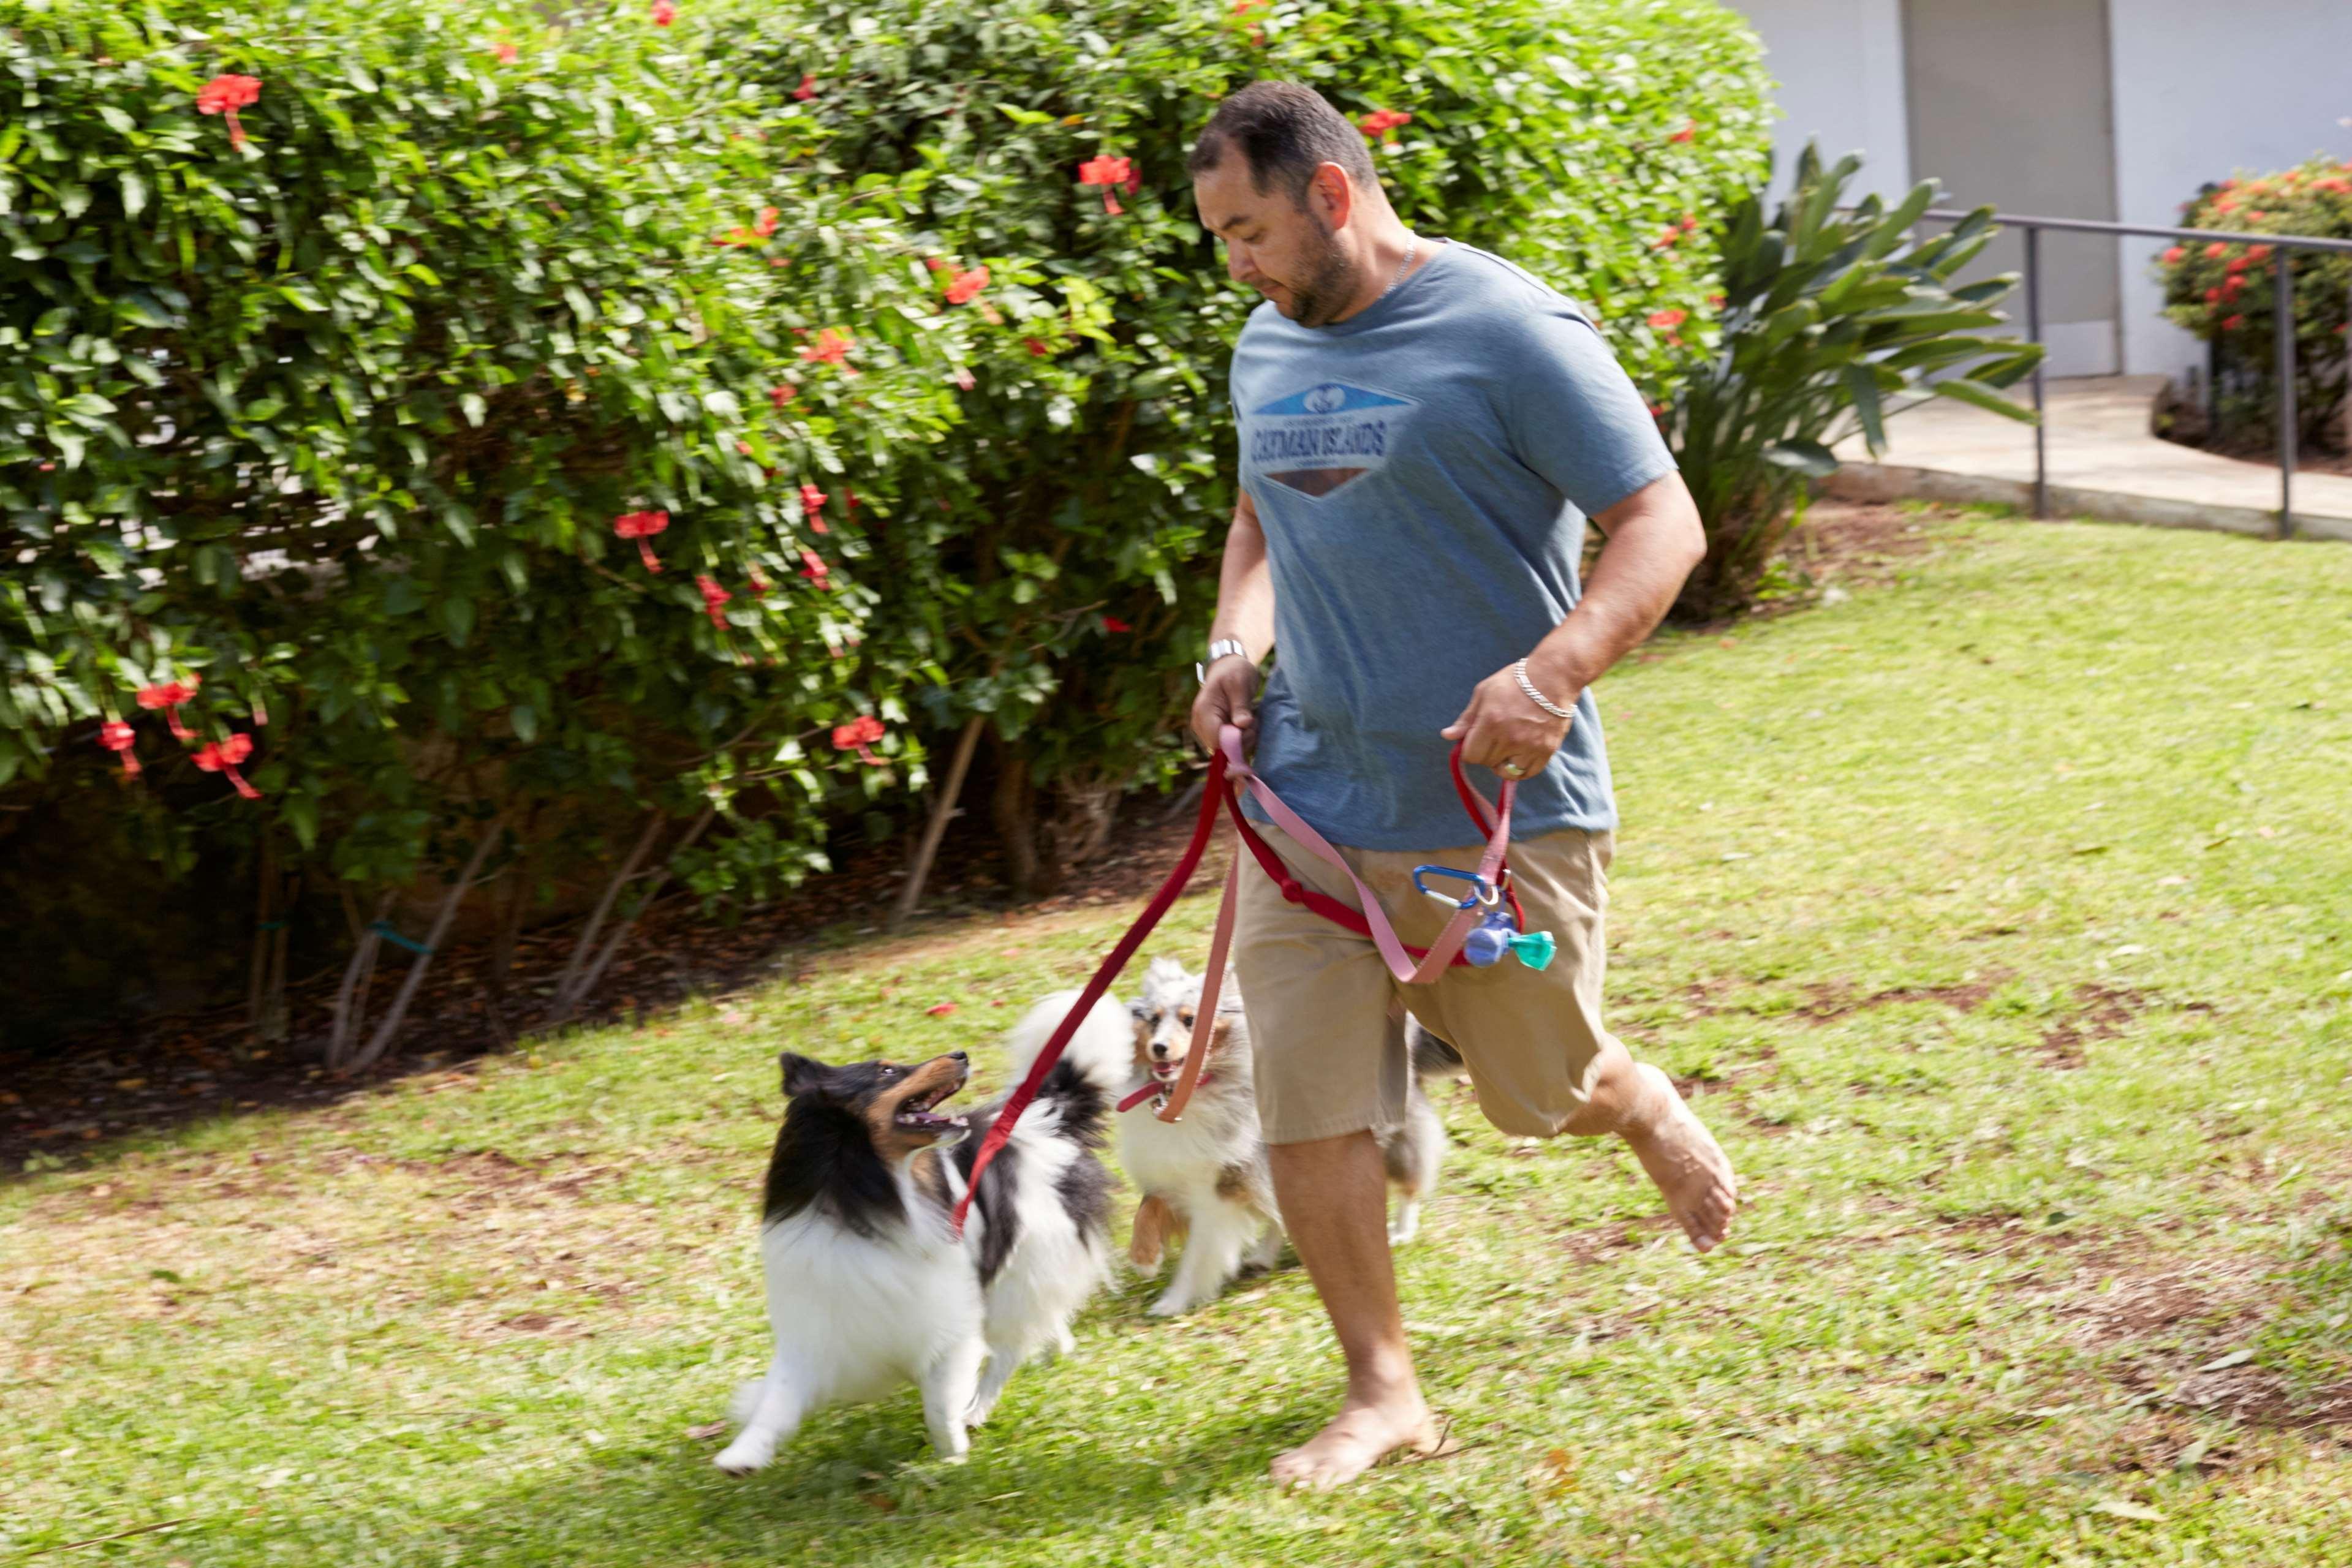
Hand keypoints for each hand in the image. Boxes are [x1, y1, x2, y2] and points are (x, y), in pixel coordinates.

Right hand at [1191, 655, 1257, 757]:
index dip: (1236, 741)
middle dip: (1241, 740)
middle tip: (1253, 721)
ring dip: (1243, 739)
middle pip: (1221, 748)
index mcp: (1203, 712)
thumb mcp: (1240, 683)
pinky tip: (1246, 724)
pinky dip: (1241, 738)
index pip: (1216, 741)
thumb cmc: (1234, 672)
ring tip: (1251, 719)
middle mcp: (1201, 724)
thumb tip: (1243, 725)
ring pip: (1226, 749)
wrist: (1228, 667)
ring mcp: (1206, 730)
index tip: (1249, 726)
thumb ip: (1241, 705)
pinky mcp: (1214, 732)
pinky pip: (1229, 744)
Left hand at [1441, 658, 1573, 779]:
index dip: (1470, 748)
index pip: (1470, 755)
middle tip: (1495, 737)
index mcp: (1490, 722)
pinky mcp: (1546, 750)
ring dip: (1502, 763)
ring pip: (1506, 771)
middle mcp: (1510, 738)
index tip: (1476, 738)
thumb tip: (1447, 736)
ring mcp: (1530, 746)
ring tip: (1507, 747)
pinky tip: (1519, 756)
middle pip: (1487, 762)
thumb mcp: (1484, 693)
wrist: (1554, 676)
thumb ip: (1466, 718)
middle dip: (1486, 752)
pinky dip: (1520, 769)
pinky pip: (1528, 773)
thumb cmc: (1516, 681)